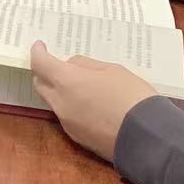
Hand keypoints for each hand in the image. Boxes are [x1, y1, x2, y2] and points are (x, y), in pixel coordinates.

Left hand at [30, 45, 158, 161]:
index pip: (40, 64)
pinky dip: (70, 106)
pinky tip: (88, 104)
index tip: (40, 46)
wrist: (145, 137)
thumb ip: (86, 65)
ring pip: (52, 102)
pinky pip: (65, 116)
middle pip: (40, 84)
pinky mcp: (76, 137)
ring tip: (79, 85)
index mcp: (67, 82)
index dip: (37, 52)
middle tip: (58, 66)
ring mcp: (66, 123)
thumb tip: (71, 66)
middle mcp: (60, 103)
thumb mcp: (112, 70)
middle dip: (45, 73)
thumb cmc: (131, 96)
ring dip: (58, 90)